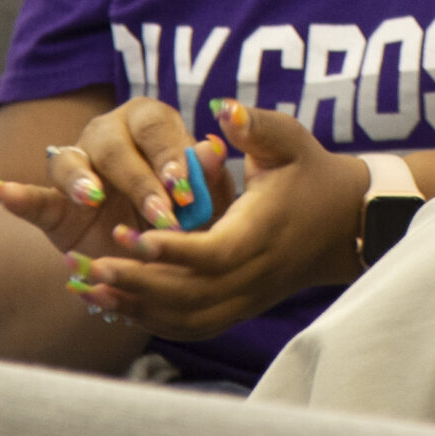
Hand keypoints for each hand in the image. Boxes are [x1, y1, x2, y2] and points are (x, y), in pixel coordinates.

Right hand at [0, 98, 234, 269]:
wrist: (154, 257)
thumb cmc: (190, 217)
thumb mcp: (208, 203)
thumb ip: (209, 179)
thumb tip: (213, 150)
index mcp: (152, 124)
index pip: (157, 128)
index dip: (170, 156)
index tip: (185, 188)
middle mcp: (111, 135)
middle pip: (115, 145)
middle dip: (139, 182)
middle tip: (160, 215)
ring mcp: (79, 166)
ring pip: (71, 161)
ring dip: (82, 180)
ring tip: (94, 198)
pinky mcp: (55, 203)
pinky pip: (36, 194)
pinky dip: (20, 195)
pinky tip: (7, 193)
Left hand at [66, 101, 368, 340]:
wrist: (346, 222)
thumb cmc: (311, 173)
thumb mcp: (288, 140)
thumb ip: (255, 125)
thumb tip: (223, 109)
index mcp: (261, 231)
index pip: (213, 252)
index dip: (171, 250)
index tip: (130, 234)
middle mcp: (254, 272)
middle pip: (190, 294)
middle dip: (136, 283)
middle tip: (89, 266)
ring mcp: (247, 296)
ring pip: (187, 318)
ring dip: (135, 308)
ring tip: (88, 289)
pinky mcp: (240, 307)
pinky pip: (192, 326)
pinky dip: (151, 321)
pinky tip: (114, 305)